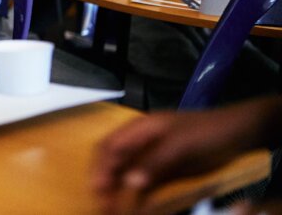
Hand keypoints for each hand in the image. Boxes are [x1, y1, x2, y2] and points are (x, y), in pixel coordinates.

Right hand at [92, 103, 265, 214]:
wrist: (239, 134)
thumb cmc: (207, 132)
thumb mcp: (181, 145)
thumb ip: (155, 162)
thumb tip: (130, 183)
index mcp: (140, 129)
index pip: (110, 146)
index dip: (100, 166)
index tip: (98, 188)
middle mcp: (142, 143)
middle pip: (114, 161)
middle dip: (105, 181)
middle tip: (103, 203)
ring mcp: (154, 158)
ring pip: (128, 175)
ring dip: (120, 191)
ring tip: (115, 209)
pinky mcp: (166, 171)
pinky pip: (146, 185)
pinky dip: (139, 197)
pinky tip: (138, 207)